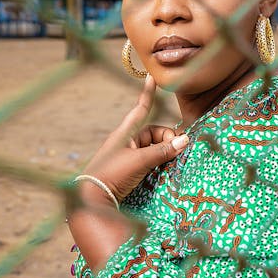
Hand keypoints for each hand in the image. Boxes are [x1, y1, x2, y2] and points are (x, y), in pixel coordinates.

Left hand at [81, 74, 187, 203]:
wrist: (91, 200)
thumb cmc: (111, 174)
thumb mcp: (139, 161)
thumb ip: (162, 151)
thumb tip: (185, 140)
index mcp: (125, 133)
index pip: (141, 109)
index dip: (148, 93)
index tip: (152, 76)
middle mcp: (127, 143)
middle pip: (154, 134)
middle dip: (168, 139)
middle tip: (179, 150)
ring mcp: (128, 158)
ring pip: (154, 149)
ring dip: (166, 153)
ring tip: (176, 161)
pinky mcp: (130, 172)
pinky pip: (150, 162)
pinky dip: (160, 164)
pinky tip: (168, 171)